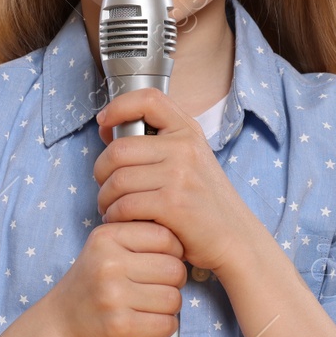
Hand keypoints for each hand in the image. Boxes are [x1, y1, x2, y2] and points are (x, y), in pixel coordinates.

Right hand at [40, 220, 186, 336]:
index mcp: (107, 238)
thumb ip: (138, 236)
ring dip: (170, 306)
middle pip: (174, 269)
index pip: (165, 236)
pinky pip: (167, 324)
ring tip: (153, 304)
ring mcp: (114, 297)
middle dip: (175, 281)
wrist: (60, 323)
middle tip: (160, 286)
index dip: (175, 251)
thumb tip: (182, 234)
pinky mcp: (121, 326)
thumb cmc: (91, 284)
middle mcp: (109, 264)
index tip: (164, 260)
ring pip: (174, 299)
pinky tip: (150, 321)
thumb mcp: (105, 248)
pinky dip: (165, 326)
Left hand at [93, 86, 259, 276]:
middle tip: (105, 188)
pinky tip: (123, 221)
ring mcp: (180, 175)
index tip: (104, 122)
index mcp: (187, 132)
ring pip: (117, 180)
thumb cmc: (204, 203)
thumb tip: (109, 130)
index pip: (148, 99)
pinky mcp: (173, 204)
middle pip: (119, 149)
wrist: (235, 237)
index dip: (118, 106)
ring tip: (112, 209)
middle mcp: (184, 148)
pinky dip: (116, 216)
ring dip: (106, 199)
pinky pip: (125, 206)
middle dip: (101, 172)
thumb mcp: (189, 161)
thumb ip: (156, 144)